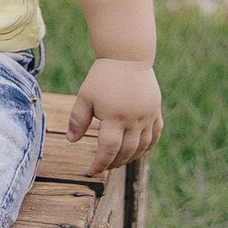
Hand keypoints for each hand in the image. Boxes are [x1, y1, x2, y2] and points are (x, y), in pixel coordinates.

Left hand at [66, 59, 161, 175]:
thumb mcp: (85, 96)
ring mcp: (147, 116)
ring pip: (142, 146)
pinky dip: (148, 146)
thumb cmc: (102, 76)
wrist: (127, 57)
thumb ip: (78, 119)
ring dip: (131, 157)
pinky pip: (155, 135)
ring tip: (119, 161)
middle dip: (114, 162)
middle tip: (104, 166)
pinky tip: (139, 150)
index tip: (92, 171)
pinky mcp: (155, 111)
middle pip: (126, 151)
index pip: (108, 149)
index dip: (100, 163)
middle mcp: (133, 120)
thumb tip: (71, 140)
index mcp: (114, 117)